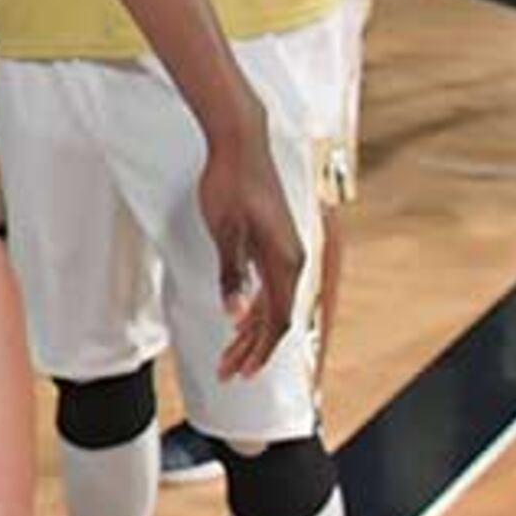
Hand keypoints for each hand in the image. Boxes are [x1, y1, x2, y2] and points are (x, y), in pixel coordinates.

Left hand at [193, 115, 305, 378]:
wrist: (240, 143)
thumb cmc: (230, 183)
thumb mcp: (223, 230)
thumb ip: (231, 273)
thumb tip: (234, 313)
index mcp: (283, 261)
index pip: (276, 320)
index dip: (259, 351)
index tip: (240, 372)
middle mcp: (291, 259)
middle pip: (276, 318)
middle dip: (252, 349)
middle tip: (227, 372)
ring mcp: (284, 251)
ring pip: (273, 303)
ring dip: (251, 332)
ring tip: (229, 354)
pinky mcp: (274, 242)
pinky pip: (270, 286)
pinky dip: (255, 308)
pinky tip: (240, 318)